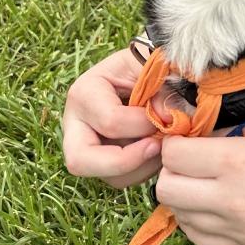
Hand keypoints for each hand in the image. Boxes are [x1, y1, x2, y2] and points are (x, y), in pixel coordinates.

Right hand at [62, 47, 189, 188]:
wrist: (155, 72)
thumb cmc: (153, 65)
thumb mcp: (158, 66)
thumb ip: (164, 89)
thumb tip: (166, 119)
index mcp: (85, 92)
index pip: (110, 121)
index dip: (144, 124)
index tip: (169, 116)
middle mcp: (75, 123)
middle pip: (80, 161)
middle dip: (123, 161)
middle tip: (157, 147)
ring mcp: (86, 145)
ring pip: (106, 176)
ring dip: (141, 166)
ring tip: (164, 142)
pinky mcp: (102, 161)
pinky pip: (120, 179)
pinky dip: (144, 169)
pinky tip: (159, 148)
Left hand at [155, 125, 244, 244]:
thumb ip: (238, 130)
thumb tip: (203, 128)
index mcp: (240, 161)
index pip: (174, 153)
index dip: (176, 140)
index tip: (188, 132)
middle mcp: (231, 200)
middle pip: (165, 187)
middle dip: (172, 168)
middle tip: (192, 155)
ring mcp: (237, 230)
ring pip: (177, 216)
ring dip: (183, 194)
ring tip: (204, 178)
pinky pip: (199, 238)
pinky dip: (197, 220)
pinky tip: (215, 203)